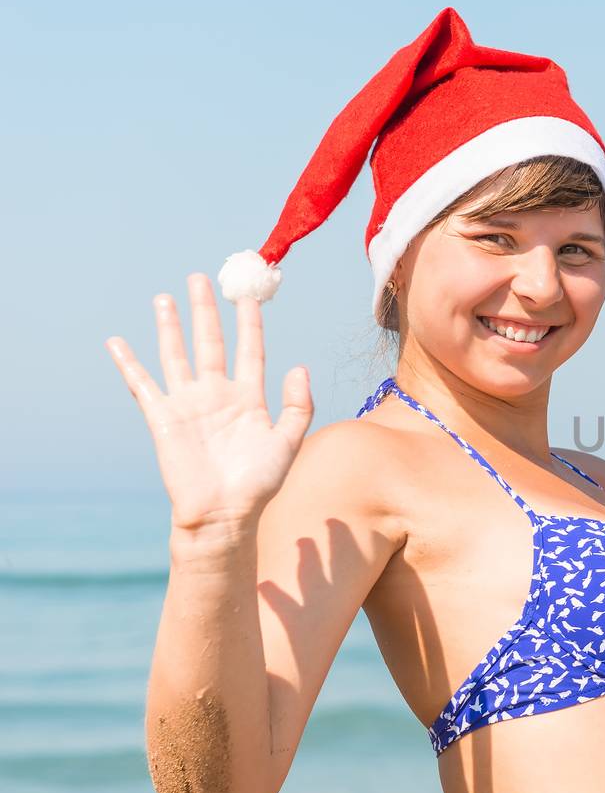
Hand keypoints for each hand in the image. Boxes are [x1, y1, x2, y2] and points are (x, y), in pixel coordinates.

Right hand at [105, 272, 314, 531]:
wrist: (225, 514)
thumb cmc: (259, 484)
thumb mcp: (288, 442)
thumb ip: (299, 405)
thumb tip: (299, 366)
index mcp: (249, 398)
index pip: (250, 350)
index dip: (249, 322)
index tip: (250, 295)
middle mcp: (217, 395)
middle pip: (210, 343)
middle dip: (206, 311)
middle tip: (200, 278)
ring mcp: (189, 404)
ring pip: (176, 355)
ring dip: (170, 327)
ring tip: (164, 297)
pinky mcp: (163, 419)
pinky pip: (142, 385)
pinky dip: (129, 364)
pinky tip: (117, 342)